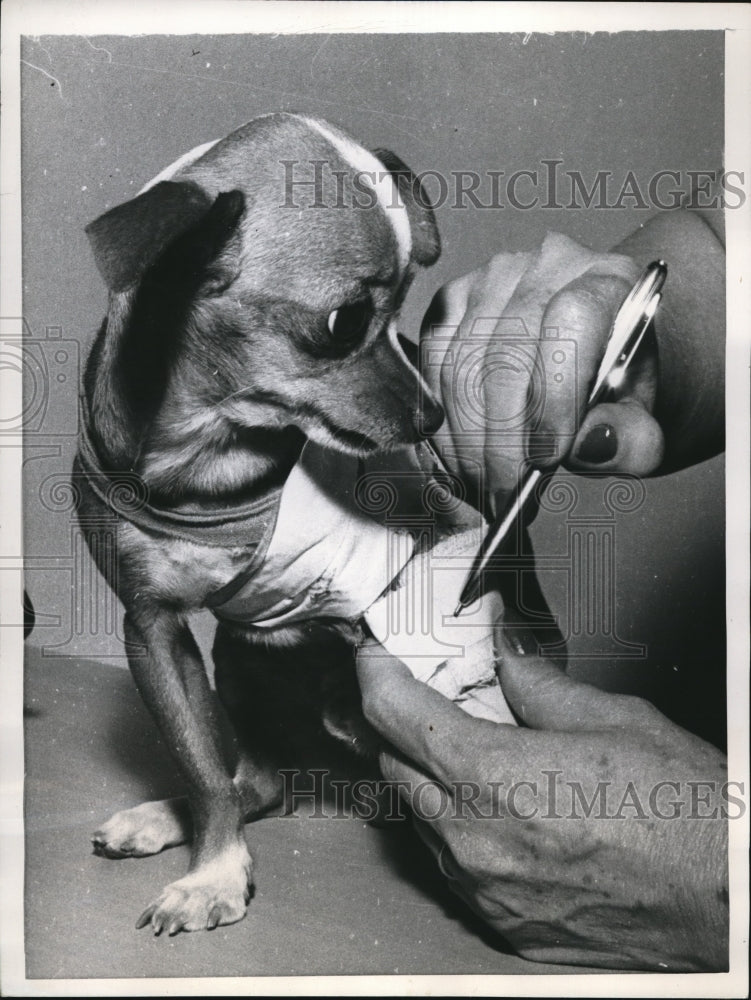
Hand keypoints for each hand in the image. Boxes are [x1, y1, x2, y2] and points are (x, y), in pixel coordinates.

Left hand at [356, 626, 728, 970]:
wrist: (730, 905)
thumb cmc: (689, 818)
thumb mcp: (613, 720)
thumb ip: (537, 682)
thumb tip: (505, 650)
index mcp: (492, 778)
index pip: (394, 712)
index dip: (377, 671)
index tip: (377, 654)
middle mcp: (473, 841)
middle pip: (394, 764)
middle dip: (401, 723)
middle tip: (426, 695)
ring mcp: (484, 890)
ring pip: (420, 816)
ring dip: (431, 776)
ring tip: (474, 749)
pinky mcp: (502, 923)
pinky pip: (453, 863)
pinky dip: (460, 826)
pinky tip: (499, 807)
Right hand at [420, 216, 724, 513]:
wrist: (592, 363)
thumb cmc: (615, 390)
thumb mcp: (639, 421)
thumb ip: (631, 438)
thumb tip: (593, 445)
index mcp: (609, 279)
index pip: (571, 321)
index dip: (553, 395)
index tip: (546, 458)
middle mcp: (546, 264)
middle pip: (504, 352)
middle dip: (501, 438)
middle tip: (507, 493)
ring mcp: (491, 278)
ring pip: (460, 365)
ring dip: (467, 440)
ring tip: (485, 486)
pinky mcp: (451, 302)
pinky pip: (431, 366)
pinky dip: (441, 423)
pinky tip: (460, 459)